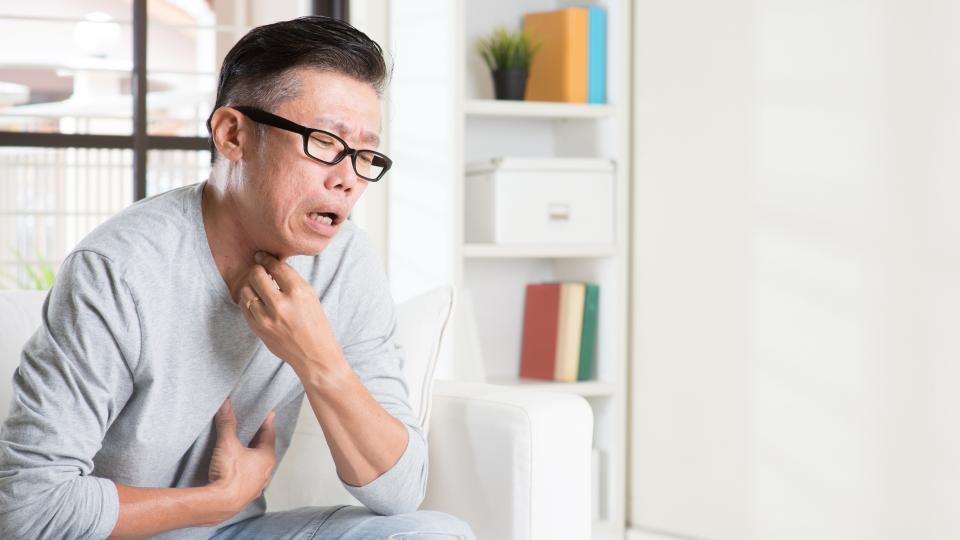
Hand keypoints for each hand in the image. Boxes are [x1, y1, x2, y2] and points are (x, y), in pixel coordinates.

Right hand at [208, 399, 276, 515]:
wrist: (220, 504)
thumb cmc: (228, 474)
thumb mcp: (227, 444)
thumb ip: (227, 424)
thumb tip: (226, 405)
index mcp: (266, 458)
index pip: (269, 435)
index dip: (267, 423)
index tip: (269, 415)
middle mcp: (266, 472)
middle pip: (265, 451)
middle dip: (260, 440)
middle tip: (256, 430)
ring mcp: (258, 485)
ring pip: (259, 467)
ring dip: (255, 458)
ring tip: (248, 450)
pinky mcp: (247, 495)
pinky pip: (251, 479)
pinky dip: (248, 472)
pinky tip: (241, 472)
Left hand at [237, 251, 342, 374]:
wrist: (314, 355)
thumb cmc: (315, 324)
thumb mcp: (310, 297)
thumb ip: (291, 281)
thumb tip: (271, 265)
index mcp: (298, 292)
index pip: (276, 267)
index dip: (267, 259)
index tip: (262, 256)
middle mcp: (281, 304)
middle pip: (257, 275)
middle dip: (257, 270)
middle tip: (259, 270)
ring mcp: (267, 318)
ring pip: (246, 291)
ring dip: (251, 286)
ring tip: (258, 287)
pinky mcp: (258, 329)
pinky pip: (244, 307)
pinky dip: (248, 301)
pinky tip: (256, 301)